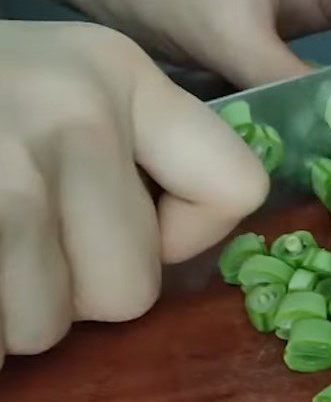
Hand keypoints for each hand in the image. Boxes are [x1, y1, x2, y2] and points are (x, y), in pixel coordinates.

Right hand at [0, 20, 267, 368]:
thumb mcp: (54, 96)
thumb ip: (132, 160)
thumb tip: (176, 245)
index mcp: (116, 73)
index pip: (238, 188)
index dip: (188, 234)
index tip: (137, 221)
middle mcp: (69, 110)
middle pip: (133, 289)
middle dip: (75, 291)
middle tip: (14, 237)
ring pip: (48, 328)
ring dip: (7, 316)